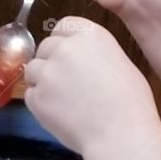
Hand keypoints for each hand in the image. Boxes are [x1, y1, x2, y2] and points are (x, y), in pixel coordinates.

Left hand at [24, 18, 160, 159]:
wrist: (119, 133)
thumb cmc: (130, 104)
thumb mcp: (119, 63)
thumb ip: (94, 55)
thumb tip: (82, 62)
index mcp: (90, 35)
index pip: (63, 26)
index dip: (62, 41)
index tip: (65, 53)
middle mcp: (65, 48)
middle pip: (45, 47)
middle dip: (51, 62)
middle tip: (64, 82)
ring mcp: (47, 73)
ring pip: (32, 70)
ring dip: (41, 81)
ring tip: (62, 100)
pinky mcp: (37, 97)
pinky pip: (30, 95)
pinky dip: (39, 103)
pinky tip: (58, 113)